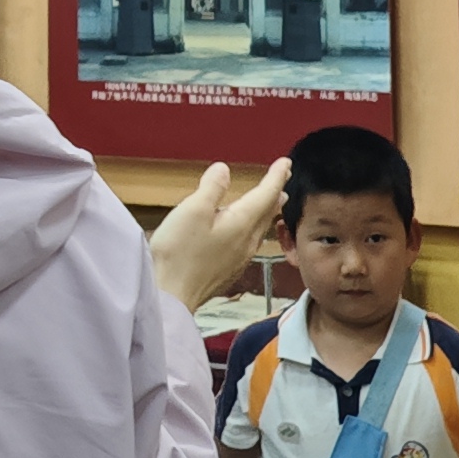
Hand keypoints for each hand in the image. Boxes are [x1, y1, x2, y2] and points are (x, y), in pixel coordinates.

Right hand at [146, 156, 290, 311]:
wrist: (172, 295)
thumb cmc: (179, 253)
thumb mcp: (192, 211)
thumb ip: (211, 188)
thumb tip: (224, 170)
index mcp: (241, 223)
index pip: (266, 194)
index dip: (276, 176)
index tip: (286, 162)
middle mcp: (246, 241)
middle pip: (267, 211)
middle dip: (276, 191)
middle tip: (284, 176)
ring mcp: (239, 257)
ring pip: (260, 227)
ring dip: (268, 210)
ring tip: (274, 200)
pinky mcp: (229, 269)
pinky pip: (250, 241)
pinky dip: (254, 226)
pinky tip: (246, 229)